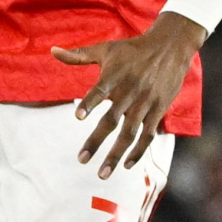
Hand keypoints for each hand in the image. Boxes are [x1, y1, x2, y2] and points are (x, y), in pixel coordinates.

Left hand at [51, 12, 207, 178]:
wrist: (169, 48)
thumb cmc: (131, 50)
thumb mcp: (105, 49)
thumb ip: (78, 55)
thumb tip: (52, 51)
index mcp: (115, 76)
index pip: (100, 91)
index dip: (90, 103)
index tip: (77, 116)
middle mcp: (130, 92)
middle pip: (112, 120)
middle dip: (96, 141)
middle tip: (81, 159)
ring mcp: (145, 103)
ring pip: (130, 134)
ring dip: (116, 154)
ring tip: (103, 172)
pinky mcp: (158, 111)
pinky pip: (148, 135)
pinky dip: (138, 151)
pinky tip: (126, 164)